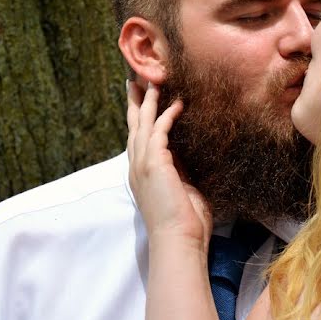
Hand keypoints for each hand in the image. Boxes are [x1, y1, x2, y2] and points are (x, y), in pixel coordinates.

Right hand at [126, 81, 211, 248]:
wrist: (178, 240)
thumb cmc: (184, 223)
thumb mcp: (181, 189)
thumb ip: (180, 171)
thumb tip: (187, 156)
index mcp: (141, 174)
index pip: (136, 138)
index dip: (138, 117)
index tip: (139, 99)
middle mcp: (137, 167)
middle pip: (133, 125)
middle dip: (135, 102)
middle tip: (135, 79)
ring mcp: (143, 164)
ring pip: (143, 123)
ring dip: (150, 101)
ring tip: (155, 81)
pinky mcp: (154, 163)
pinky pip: (159, 131)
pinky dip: (167, 115)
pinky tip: (177, 103)